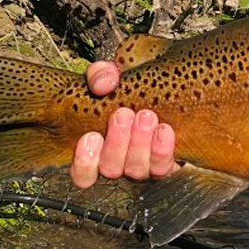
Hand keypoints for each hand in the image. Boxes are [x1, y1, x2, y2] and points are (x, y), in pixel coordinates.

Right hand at [70, 60, 175, 188]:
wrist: (166, 89)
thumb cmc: (128, 87)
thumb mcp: (110, 74)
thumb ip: (100, 74)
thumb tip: (102, 85)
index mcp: (96, 149)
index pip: (82, 174)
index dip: (84, 162)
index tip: (91, 136)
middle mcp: (117, 163)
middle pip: (110, 169)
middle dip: (117, 142)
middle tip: (124, 114)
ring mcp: (142, 165)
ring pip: (136, 170)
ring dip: (140, 144)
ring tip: (146, 116)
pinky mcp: (165, 162)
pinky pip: (163, 167)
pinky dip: (162, 150)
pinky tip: (164, 129)